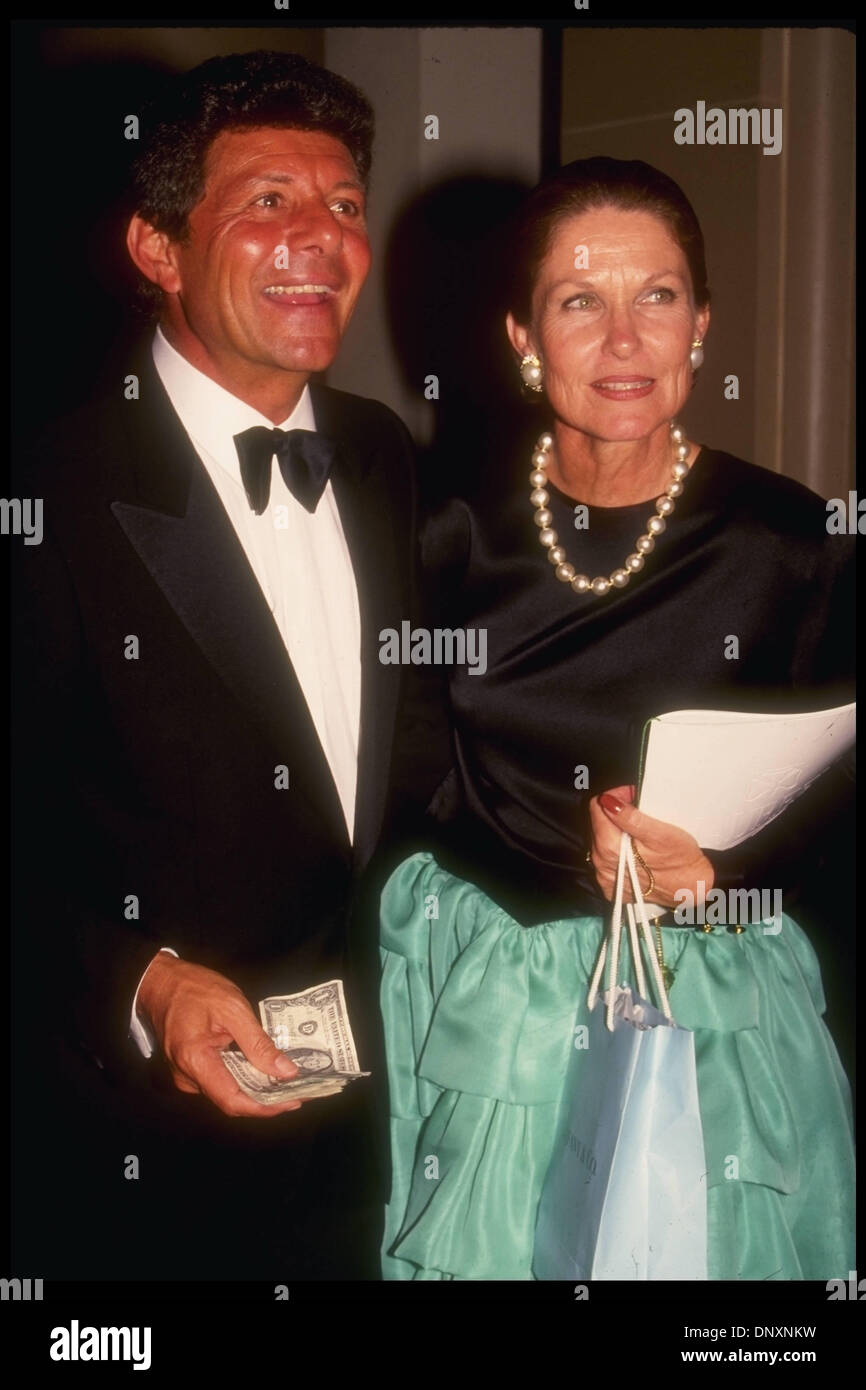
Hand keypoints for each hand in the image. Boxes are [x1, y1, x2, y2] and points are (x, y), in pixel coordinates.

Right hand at [137, 952, 302, 1116]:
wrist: (161, 982)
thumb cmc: (195, 989)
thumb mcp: (233, 1009)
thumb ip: (258, 1043)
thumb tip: (285, 1071)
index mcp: (195, 1061)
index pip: (234, 1101)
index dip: (265, 1107)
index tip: (294, 1101)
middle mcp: (187, 1077)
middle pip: (232, 1100)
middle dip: (267, 1099)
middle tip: (300, 1090)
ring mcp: (186, 1075)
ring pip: (227, 1091)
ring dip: (257, 1088)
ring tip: (288, 1081)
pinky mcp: (189, 1069)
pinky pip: (220, 1080)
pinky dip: (243, 1078)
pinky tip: (264, 1070)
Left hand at [587, 784, 713, 908]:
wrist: (693, 889)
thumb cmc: (681, 859)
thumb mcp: (659, 833)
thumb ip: (630, 817)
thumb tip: (607, 801)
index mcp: (609, 847)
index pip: (597, 807)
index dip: (614, 797)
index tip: (631, 797)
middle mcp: (601, 864)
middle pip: (597, 824)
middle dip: (615, 813)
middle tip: (639, 811)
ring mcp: (605, 878)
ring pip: (600, 841)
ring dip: (616, 832)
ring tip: (639, 831)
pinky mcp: (611, 887)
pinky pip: (606, 860)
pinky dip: (617, 851)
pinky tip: (634, 851)